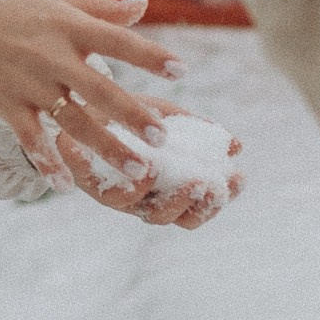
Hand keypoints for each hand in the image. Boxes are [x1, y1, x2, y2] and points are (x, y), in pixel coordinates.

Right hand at [0, 0, 173, 184]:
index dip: (149, 56)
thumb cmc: (9, 7)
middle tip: (162, 139)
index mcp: (68, 26)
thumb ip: (101, 9)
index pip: (117, 40)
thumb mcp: (55, 0)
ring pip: (73, 121)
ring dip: (106, 148)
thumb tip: (145, 6)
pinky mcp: (6, 105)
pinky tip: (67, 186)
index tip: (180, 71)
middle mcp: (51, 56)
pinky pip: (31, 139)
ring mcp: (28, 84)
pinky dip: (48, 162)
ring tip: (136, 170)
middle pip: (100, 89)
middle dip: (132, 116)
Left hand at [56, 129, 243, 230]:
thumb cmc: (127, 115)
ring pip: (145, 212)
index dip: (219, 199)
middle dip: (197, 204)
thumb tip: (235, 146)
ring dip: (169, 198)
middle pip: (175, 218)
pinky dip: (127, 183)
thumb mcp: (166, 119)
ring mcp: (117, 194)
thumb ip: (198, 133)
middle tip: (209, 184)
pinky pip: (107, 190)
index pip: (196, 209)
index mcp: (164, 191)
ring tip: (184, 178)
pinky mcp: (89, 181)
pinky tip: (147, 166)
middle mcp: (142, 200)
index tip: (238, 177)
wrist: (82, 101)